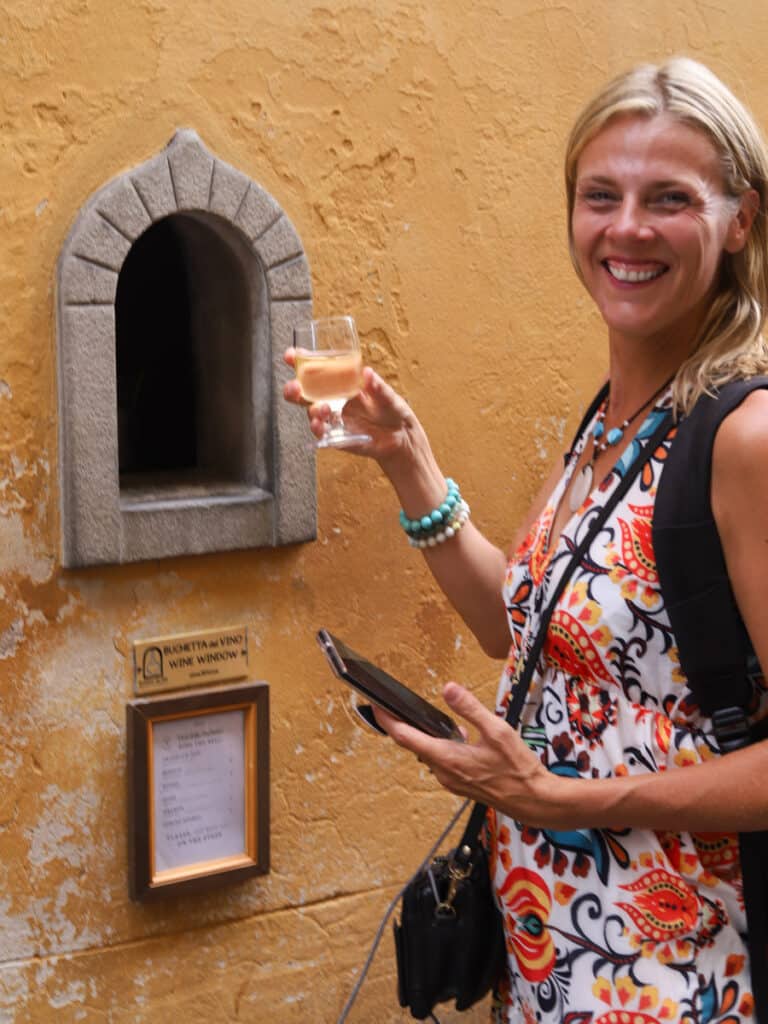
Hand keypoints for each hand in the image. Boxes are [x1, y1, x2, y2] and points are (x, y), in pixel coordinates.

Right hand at [283, 349, 416, 463]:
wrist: (400, 437)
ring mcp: (333, 418)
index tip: (291, 356)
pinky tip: (319, 426)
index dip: (300, 362)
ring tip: (322, 409)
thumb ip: (378, 387)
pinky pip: (322, 433)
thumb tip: (368, 374)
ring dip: (311, 410)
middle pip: (304, 392)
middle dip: (294, 389)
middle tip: (295, 387)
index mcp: (342, 383)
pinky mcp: (337, 436)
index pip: (316, 369)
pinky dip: (317, 429)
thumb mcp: (388, 395)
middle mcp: (333, 399)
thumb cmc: (392, 409)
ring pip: (311, 412)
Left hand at [374, 682, 556, 826]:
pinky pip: (441, 762)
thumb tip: (448, 688)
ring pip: (429, 754)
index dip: (387, 720)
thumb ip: (470, 708)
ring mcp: (450, 781)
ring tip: (433, 718)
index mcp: (447, 758)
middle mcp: (443, 772)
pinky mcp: (459, 784)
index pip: (405, 737)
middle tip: (398, 705)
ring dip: (427, 736)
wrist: (534, 800)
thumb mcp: (496, 730)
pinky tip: (460, 738)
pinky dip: (442, 747)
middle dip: (405, 725)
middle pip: (413, 745)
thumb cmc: (518, 769)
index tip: (376, 706)